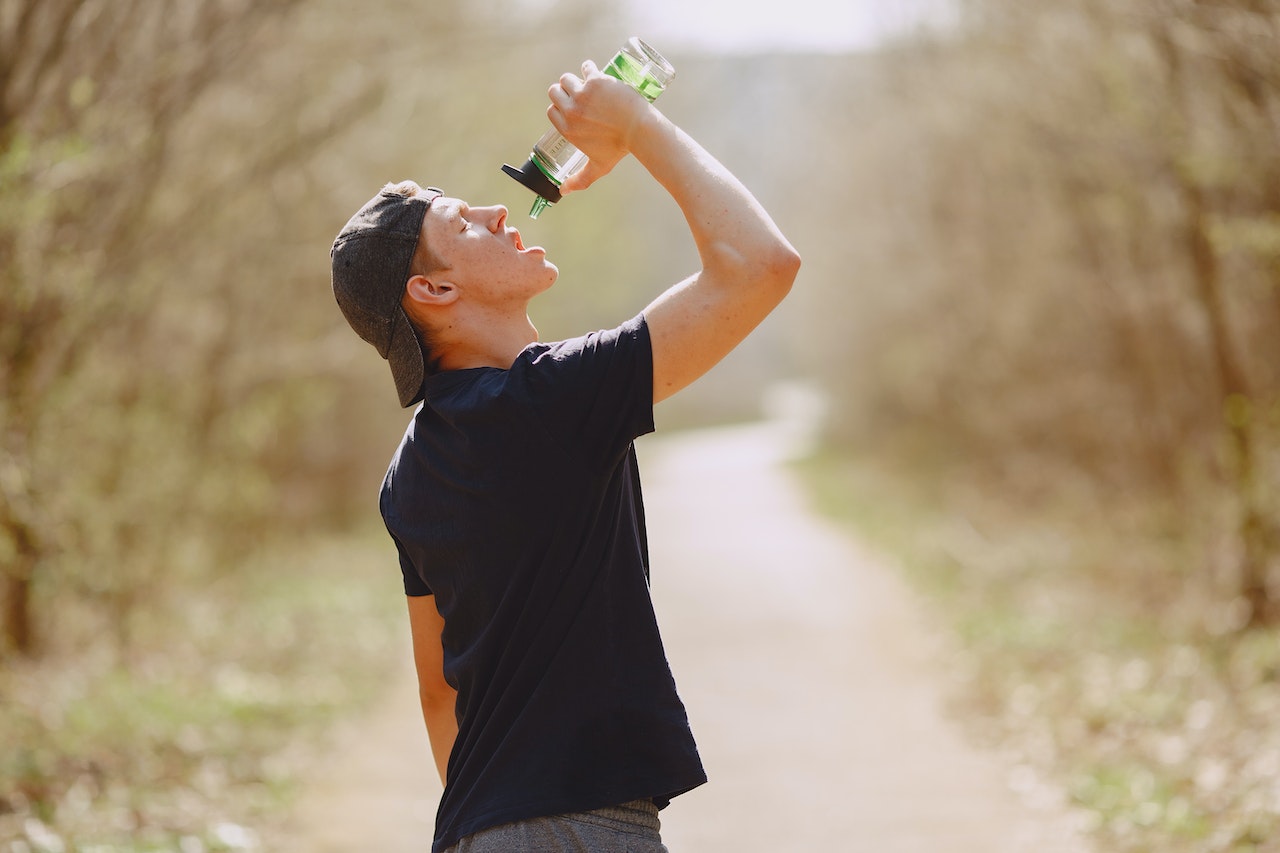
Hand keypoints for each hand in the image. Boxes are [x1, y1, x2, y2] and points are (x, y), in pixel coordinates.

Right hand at [546, 60, 649, 193]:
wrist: (639, 131)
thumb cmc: (619, 149)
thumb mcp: (597, 167)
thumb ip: (580, 180)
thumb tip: (563, 192)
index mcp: (568, 130)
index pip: (552, 112)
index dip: (559, 107)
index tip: (569, 106)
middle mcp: (571, 112)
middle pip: (555, 92)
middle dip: (563, 91)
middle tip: (577, 93)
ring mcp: (582, 95)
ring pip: (567, 78)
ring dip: (574, 79)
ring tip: (585, 81)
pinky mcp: (595, 81)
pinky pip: (586, 68)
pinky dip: (589, 68)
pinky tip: (593, 70)